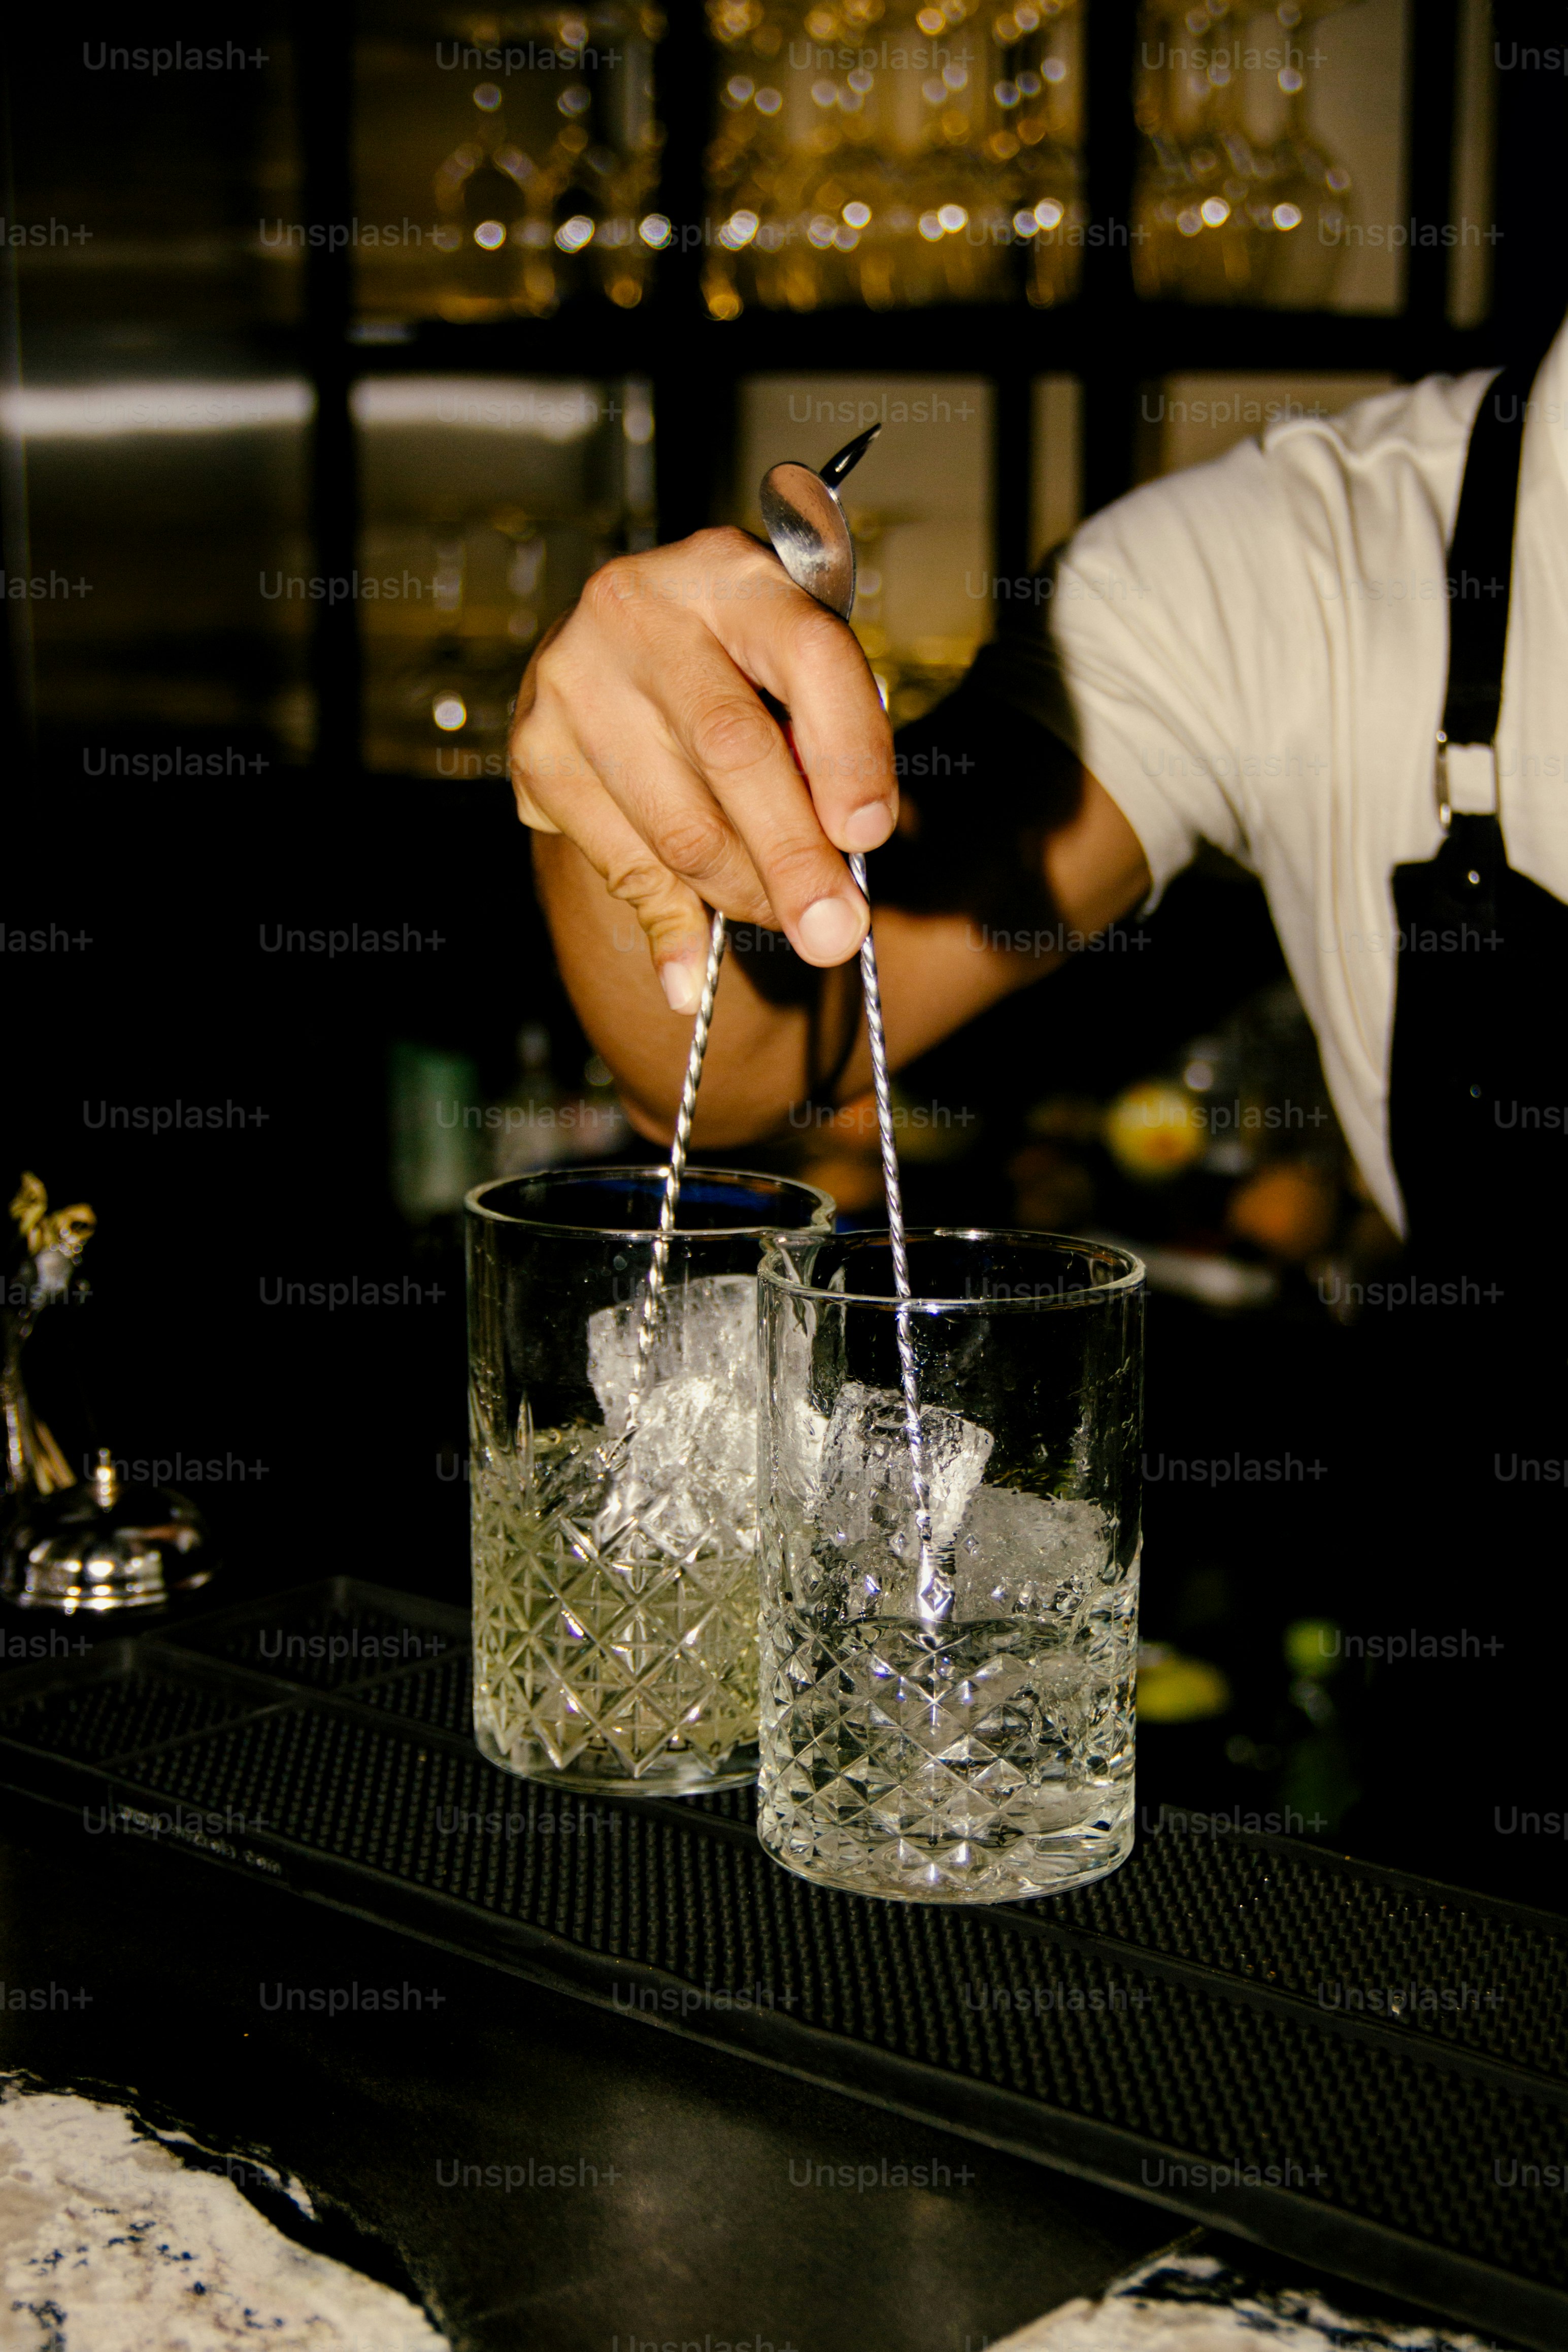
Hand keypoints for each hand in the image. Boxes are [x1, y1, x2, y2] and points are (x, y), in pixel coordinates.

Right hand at [508, 528, 896, 1009]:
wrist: (609, 652)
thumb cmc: (730, 670)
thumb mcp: (786, 675)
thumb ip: (818, 745)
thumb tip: (841, 865)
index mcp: (732, 572)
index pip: (808, 656)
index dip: (848, 750)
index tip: (870, 834)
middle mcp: (643, 609)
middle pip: (734, 749)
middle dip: (795, 857)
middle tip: (836, 934)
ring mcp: (576, 678)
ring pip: (679, 823)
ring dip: (743, 894)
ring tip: (785, 921)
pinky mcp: (535, 750)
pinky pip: (622, 864)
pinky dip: (670, 927)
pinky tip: (692, 974)